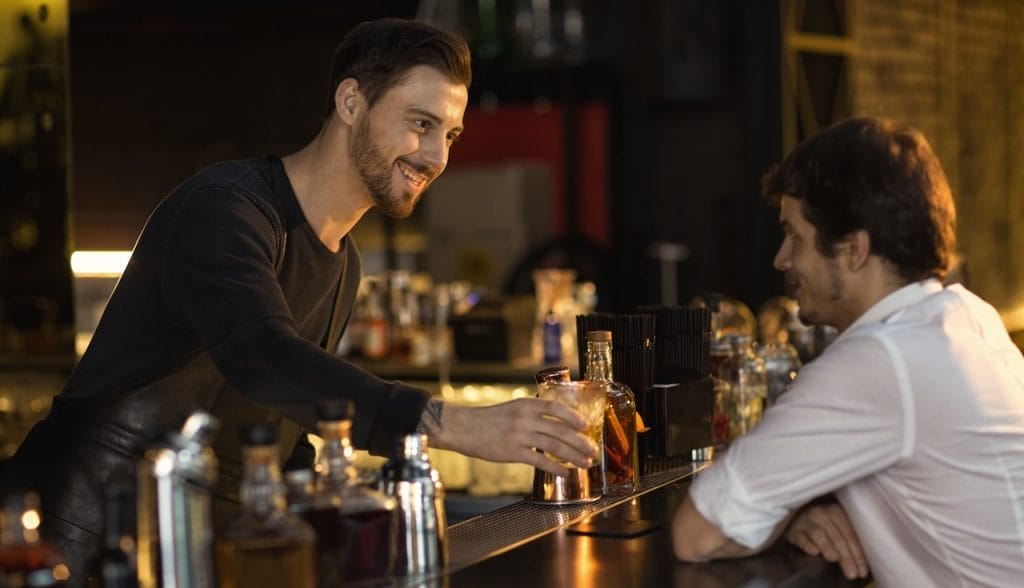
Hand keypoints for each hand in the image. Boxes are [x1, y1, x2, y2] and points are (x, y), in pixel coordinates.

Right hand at [431, 398, 599, 476]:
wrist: (464, 428)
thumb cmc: (488, 420)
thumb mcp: (512, 408)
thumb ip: (531, 414)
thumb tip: (555, 424)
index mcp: (525, 404)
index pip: (555, 408)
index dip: (573, 416)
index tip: (585, 425)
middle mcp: (525, 418)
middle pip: (560, 429)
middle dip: (580, 441)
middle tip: (592, 450)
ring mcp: (519, 435)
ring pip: (554, 445)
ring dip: (573, 455)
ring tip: (584, 463)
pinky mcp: (512, 452)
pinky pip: (540, 460)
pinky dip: (555, 467)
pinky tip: (564, 472)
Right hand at [785, 502, 868, 579]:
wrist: (797, 517)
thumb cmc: (824, 525)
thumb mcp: (838, 527)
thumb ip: (849, 538)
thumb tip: (862, 562)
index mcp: (836, 512)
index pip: (850, 534)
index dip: (857, 553)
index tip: (863, 571)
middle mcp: (821, 514)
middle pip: (836, 536)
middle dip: (846, 556)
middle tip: (852, 573)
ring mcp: (805, 521)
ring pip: (818, 534)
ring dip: (827, 547)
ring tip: (834, 559)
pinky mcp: (793, 530)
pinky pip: (801, 538)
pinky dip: (808, 544)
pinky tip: (814, 552)